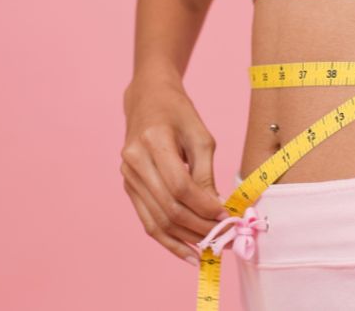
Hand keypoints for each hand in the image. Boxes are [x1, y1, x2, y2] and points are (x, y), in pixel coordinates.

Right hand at [121, 75, 229, 266]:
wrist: (148, 100)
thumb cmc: (179, 114)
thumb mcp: (201, 136)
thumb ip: (206, 174)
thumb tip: (217, 211)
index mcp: (152, 141)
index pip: (179, 186)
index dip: (204, 206)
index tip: (227, 217)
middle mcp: (134, 161)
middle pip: (168, 207)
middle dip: (199, 227)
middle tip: (225, 239)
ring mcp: (128, 176)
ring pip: (157, 220)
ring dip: (186, 239)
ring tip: (211, 249)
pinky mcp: (129, 187)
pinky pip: (148, 221)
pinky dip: (169, 240)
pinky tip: (187, 253)